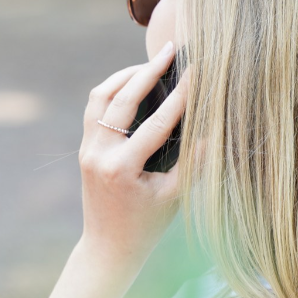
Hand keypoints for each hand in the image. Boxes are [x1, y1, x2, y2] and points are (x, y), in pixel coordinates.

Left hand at [77, 41, 188, 267]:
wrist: (108, 248)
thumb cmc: (147, 226)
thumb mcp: (175, 197)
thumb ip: (193, 161)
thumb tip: (213, 126)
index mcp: (122, 169)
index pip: (157, 122)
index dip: (181, 95)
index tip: (197, 71)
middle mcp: (99, 154)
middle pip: (121, 98)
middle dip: (148, 71)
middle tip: (170, 50)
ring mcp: (87, 150)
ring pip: (99, 96)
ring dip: (124, 76)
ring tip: (151, 64)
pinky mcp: (85, 148)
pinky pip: (94, 108)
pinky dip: (112, 90)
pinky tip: (133, 83)